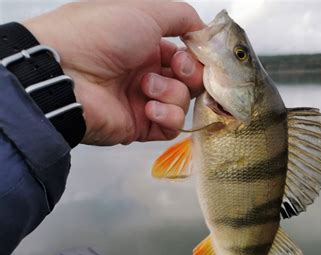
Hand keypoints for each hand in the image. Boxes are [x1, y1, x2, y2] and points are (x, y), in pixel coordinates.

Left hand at [24, 1, 204, 144]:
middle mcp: (145, 73)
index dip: (195, 55)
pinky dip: (166, 116)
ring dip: (170, 92)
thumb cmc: (99, 36)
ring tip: (145, 87)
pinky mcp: (140, 126)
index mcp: (145, 45)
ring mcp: (142, 101)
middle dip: (189, 74)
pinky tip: (148, 107)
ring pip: (182, 102)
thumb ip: (180, 15)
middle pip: (189, 80)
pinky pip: (171, 126)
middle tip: (176, 69)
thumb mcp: (143, 10)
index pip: (184, 54)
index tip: (195, 51)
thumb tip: (204, 30)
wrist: (65, 74)